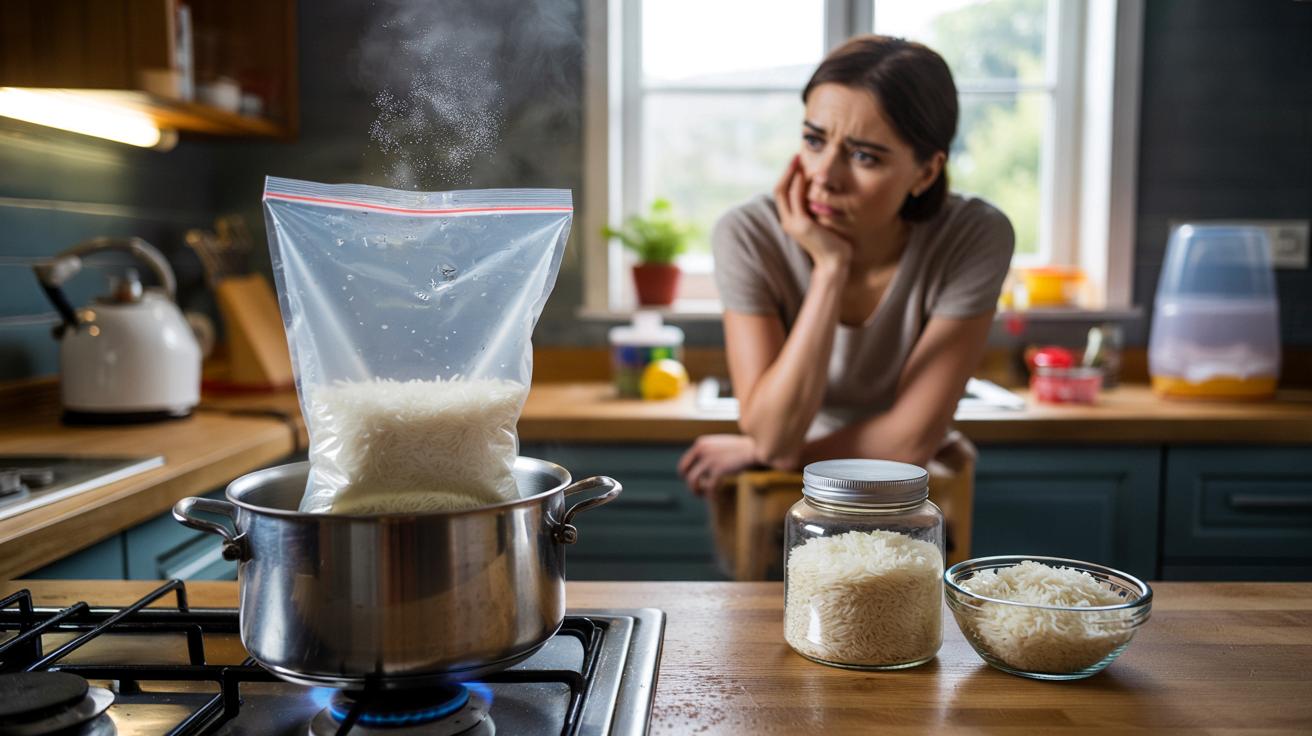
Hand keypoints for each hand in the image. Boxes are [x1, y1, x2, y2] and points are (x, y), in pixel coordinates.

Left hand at [678, 434, 758, 496]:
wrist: (756, 448)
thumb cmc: (740, 450)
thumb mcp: (720, 447)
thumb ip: (708, 454)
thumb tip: (699, 471)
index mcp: (700, 443)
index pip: (684, 463)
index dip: (687, 476)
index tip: (697, 484)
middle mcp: (702, 449)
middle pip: (683, 472)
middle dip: (689, 484)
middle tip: (698, 492)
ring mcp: (709, 459)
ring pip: (692, 481)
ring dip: (696, 491)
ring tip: (704, 495)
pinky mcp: (718, 468)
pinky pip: (709, 487)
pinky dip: (711, 495)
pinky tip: (715, 498)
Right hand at [773, 155, 853, 270]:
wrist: (834, 262)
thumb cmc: (832, 242)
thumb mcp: (821, 221)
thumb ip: (815, 208)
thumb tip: (819, 191)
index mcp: (790, 220)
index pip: (782, 194)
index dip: (787, 176)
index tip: (797, 163)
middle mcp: (787, 221)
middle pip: (779, 190)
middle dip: (787, 171)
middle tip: (796, 156)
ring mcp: (792, 223)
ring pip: (784, 192)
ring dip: (791, 173)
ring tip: (799, 160)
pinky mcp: (802, 224)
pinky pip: (796, 199)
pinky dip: (798, 184)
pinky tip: (805, 174)